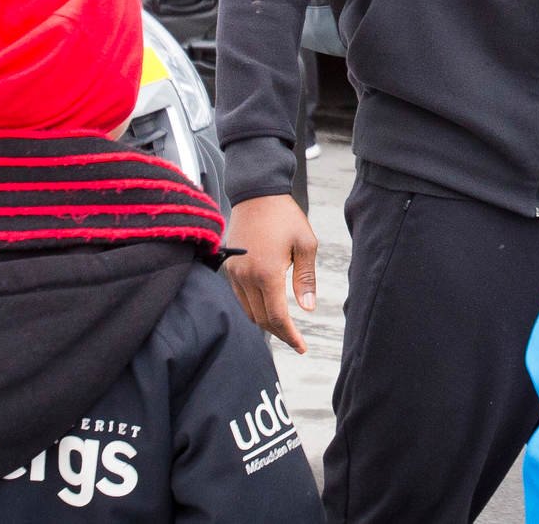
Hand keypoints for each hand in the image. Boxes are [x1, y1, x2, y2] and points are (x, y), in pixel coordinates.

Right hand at [223, 194, 318, 353]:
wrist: (257, 192)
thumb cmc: (284, 215)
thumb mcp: (305, 244)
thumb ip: (306, 279)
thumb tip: (308, 308)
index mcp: (267, 273)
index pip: (277, 317)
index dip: (290, 336)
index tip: (302, 347)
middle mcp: (246, 277)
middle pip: (261, 319)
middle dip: (280, 333)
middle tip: (296, 339)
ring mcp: (235, 272)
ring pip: (248, 311)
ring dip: (265, 322)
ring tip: (284, 326)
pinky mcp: (230, 266)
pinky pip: (240, 297)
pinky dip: (254, 308)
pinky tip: (267, 306)